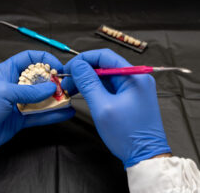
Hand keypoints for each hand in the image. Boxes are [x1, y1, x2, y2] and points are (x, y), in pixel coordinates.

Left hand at [0, 50, 74, 161]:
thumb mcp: (4, 92)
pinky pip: (40, 115)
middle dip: (53, 81)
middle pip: (39, 79)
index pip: (29, 59)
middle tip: (66, 85)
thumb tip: (51, 88)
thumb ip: (30, 91)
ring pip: (41, 98)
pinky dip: (53, 115)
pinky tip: (65, 113)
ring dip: (56, 99)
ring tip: (70, 99)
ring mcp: (18, 103)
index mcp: (7, 71)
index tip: (58, 66)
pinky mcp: (21, 118)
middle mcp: (14, 85)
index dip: (44, 59)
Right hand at [61, 49, 170, 167]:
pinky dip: (94, 89)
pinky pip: (109, 87)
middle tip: (67, 81)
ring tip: (71, 89)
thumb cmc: (127, 134)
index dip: (84, 59)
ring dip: (87, 81)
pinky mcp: (129, 97)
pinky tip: (83, 93)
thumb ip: (88, 83)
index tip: (68, 68)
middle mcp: (135, 78)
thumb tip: (77, 65)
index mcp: (134, 76)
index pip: (105, 56)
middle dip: (83, 71)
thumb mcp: (102, 107)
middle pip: (104, 65)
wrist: (144, 155)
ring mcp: (133, 88)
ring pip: (105, 76)